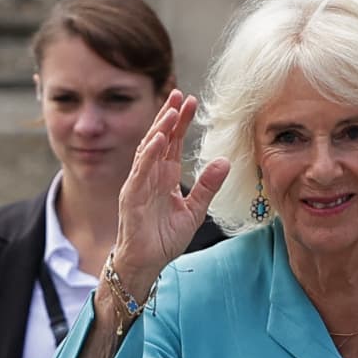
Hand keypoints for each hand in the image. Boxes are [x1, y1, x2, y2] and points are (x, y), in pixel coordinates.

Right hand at [112, 88, 230, 289]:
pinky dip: (148, 154)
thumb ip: (207, 186)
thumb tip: (224, 161)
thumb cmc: (164, 238)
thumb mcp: (194, 210)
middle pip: (159, 140)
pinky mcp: (132, 196)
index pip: (172, 143)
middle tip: (180, 95)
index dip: (181, 123)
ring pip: (148, 150)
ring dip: (159, 130)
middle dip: (169, 117)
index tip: (191, 103)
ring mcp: (139, 184)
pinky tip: (158, 139)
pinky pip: (140, 171)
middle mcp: (150, 176)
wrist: (146, 262)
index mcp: (164, 177)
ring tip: (171, 111)